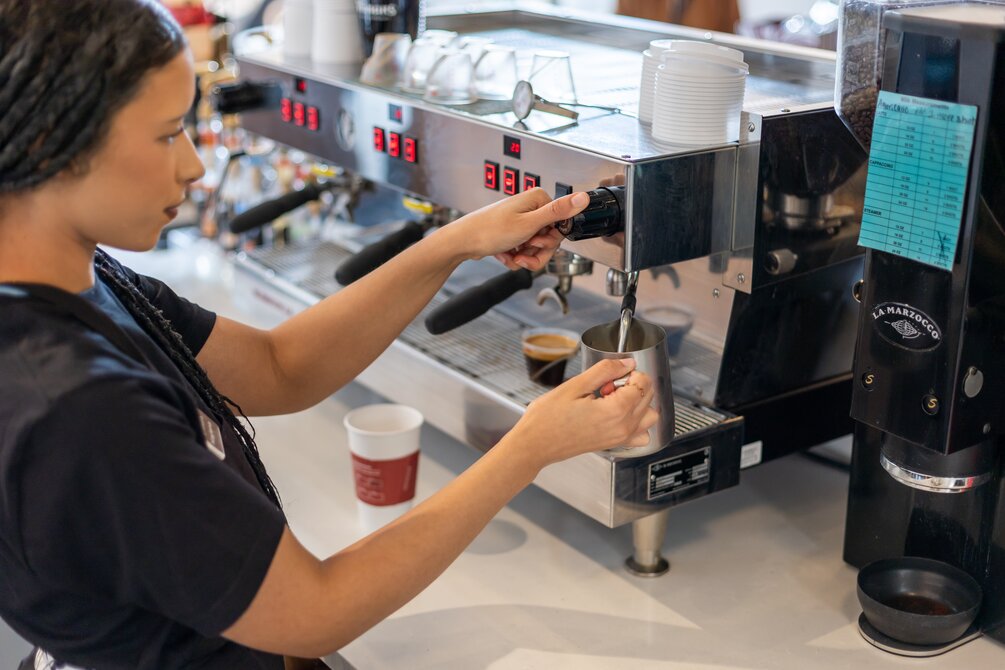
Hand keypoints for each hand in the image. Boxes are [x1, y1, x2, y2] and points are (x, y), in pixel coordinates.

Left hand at [437, 188, 588, 270]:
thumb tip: (583, 198)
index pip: (561, 226)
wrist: (462, 242)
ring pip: (536, 248)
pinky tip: (504, 253)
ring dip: (524, 256)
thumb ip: (558, 212)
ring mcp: (520, 220)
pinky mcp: (512, 232)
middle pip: (549, 239)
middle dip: (536, 252)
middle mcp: (530, 207)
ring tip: (510, 254)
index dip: (550, 241)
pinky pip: (523, 250)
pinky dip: (514, 256)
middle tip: (522, 251)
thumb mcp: (529, 224)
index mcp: (538, 199)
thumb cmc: (489, 231)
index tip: (537, 243)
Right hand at [506, 359, 658, 470]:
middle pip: (648, 397)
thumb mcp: (575, 385)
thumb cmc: (547, 418)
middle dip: (631, 385)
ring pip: (649, 416)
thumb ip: (605, 371)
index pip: (643, 383)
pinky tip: (616, 414)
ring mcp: (620, 438)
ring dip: (637, 402)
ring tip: (612, 399)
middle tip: (606, 385)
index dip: (629, 373)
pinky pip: (640, 434)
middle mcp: (623, 427)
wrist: (534, 444)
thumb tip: (626, 363)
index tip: (611, 376)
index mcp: (616, 411)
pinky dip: (636, 422)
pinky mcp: (614, 445)